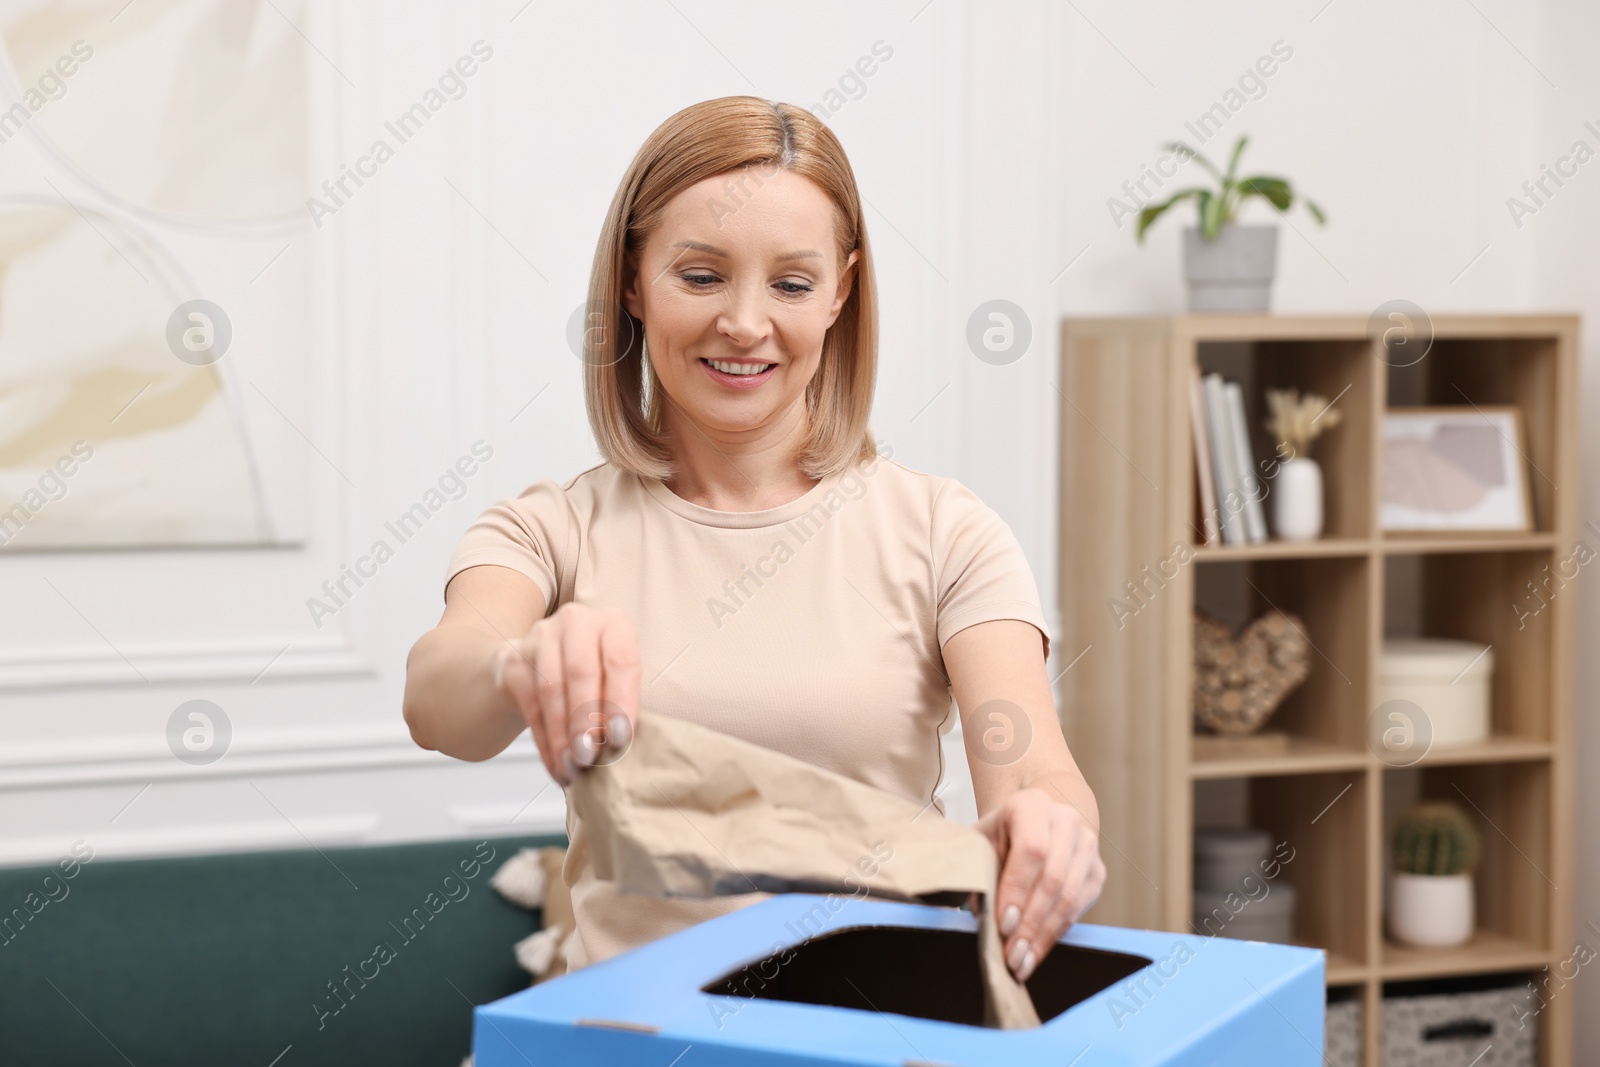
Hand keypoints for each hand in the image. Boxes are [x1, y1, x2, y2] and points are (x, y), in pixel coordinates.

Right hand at [491, 602, 639, 785]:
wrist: (543, 665)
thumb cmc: (595, 679)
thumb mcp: (618, 680)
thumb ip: (625, 703)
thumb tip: (629, 748)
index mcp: (614, 624)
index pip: (620, 660)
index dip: (620, 701)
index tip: (620, 739)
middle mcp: (577, 622)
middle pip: (580, 672)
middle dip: (585, 721)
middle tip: (589, 758)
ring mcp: (541, 636)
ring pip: (551, 691)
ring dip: (562, 737)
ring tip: (573, 770)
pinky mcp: (515, 659)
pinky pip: (530, 706)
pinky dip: (545, 743)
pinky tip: (556, 766)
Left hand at [973, 787, 1105, 982]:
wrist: (1036, 820)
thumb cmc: (1002, 833)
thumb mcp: (981, 841)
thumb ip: (978, 871)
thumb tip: (982, 915)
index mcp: (1032, 806)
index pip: (1031, 850)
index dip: (1017, 890)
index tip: (1002, 924)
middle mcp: (1067, 821)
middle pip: (1053, 879)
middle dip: (1030, 923)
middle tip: (1011, 955)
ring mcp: (1087, 846)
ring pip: (1069, 898)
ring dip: (1043, 936)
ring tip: (1021, 962)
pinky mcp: (1097, 871)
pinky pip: (1079, 909)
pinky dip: (1055, 933)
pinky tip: (1036, 951)